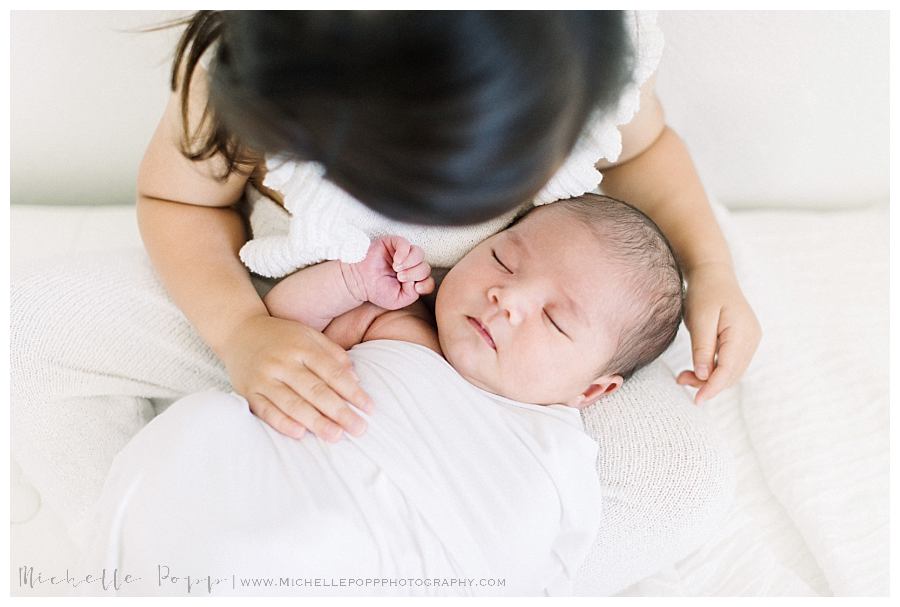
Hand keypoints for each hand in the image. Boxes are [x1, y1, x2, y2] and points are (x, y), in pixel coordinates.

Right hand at [219, 314, 373, 441]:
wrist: (238, 331)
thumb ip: (333, 354)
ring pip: (292, 403)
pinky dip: (282, 423)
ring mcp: (263, 377)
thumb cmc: (282, 336)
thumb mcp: (309, 335)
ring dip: (315, 421)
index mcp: (301, 346)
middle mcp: (283, 362)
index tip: (369, 408)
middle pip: (315, 390)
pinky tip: (300, 433)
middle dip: (339, 411)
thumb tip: (356, 379)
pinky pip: (266, 410)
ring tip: (336, 436)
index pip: (332, 372)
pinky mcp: (248, 391)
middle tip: (359, 429)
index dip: (352, 391)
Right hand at [347, 235, 433, 309]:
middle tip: (399, 278)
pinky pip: (406, 244)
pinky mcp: (393, 243)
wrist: (360, 282)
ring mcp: (403, 254)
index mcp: (413, 279)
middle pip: (425, 267)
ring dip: (410, 263)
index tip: (416, 288)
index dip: (426, 284)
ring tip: (397, 269)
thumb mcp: (398, 300)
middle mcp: (410, 265)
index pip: (428, 280)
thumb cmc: (378, 291)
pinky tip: (396, 261)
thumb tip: (417, 281)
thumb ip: (412, 294)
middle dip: (415, 274)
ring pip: (419, 253)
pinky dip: (404, 253)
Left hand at [676, 263, 761, 403]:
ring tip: (683, 376)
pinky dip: (714, 370)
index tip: (697, 401)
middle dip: (708, 384)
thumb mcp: (699, 319)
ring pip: (731, 371)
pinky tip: (696, 369)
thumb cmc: (705, 292)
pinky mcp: (743, 340)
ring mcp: (749, 340)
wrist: (713, 273)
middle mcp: (751, 339)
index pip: (729, 370)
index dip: (713, 388)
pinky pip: (729, 362)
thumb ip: (703, 347)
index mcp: (743, 333)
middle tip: (680, 380)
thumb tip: (704, 376)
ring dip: (710, 379)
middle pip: (731, 374)